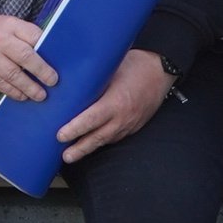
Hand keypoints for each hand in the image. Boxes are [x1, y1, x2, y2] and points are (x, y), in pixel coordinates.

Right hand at [0, 14, 56, 102]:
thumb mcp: (9, 24)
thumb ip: (26, 36)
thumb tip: (48, 52)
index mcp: (11, 26)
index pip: (34, 36)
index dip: (47, 49)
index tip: (58, 61)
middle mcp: (1, 41)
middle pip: (25, 56)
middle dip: (42, 71)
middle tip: (52, 81)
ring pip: (13, 75)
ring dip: (29, 87)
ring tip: (40, 95)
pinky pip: (1, 84)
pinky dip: (13, 92)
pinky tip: (23, 96)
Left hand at [57, 49, 175, 161]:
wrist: (162, 71)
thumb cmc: (136, 65)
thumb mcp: (112, 68)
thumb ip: (94, 80)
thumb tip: (72, 84)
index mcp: (116, 102)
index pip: (92, 119)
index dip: (75, 129)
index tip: (60, 135)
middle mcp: (123, 117)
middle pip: (98, 137)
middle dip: (80, 149)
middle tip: (64, 157)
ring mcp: (130, 124)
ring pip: (107, 140)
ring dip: (89, 148)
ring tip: (72, 154)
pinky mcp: (135, 126)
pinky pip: (116, 137)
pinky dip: (103, 141)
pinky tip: (92, 143)